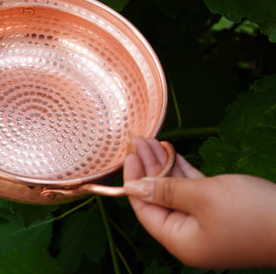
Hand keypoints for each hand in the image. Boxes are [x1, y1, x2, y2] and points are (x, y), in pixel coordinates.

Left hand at [123, 137, 275, 268]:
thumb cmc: (251, 212)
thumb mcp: (203, 197)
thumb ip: (166, 191)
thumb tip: (133, 188)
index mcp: (179, 239)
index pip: (143, 208)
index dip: (134, 179)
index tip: (129, 153)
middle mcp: (188, 233)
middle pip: (157, 196)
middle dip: (147, 166)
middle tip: (138, 140)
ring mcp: (203, 221)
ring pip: (173, 189)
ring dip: (162, 164)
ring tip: (149, 140)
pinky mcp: (217, 209)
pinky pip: (191, 188)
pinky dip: (181, 170)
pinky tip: (170, 152)